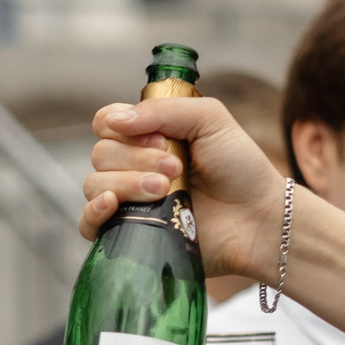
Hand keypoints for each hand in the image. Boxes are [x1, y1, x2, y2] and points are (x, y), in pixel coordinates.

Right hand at [78, 95, 285, 278]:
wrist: (257, 219)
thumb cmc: (239, 168)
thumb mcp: (209, 119)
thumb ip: (163, 110)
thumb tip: (113, 121)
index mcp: (148, 137)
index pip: (107, 122)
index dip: (122, 126)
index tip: (159, 139)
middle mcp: (133, 167)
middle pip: (101, 153)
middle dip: (136, 159)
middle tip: (176, 168)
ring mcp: (130, 201)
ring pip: (95, 185)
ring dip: (127, 184)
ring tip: (166, 190)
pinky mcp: (130, 234)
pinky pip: (87, 224)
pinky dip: (92, 212)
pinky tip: (111, 205)